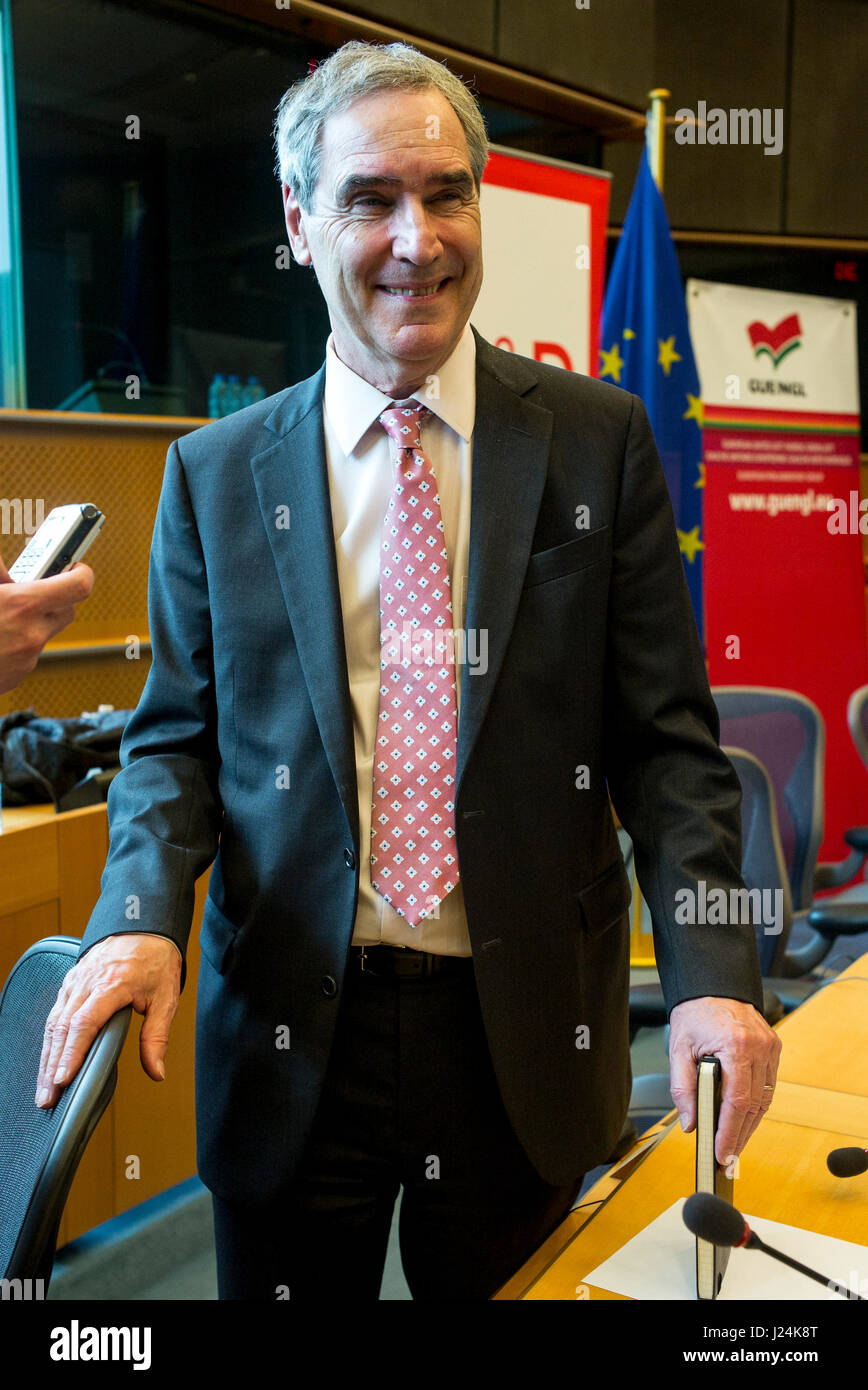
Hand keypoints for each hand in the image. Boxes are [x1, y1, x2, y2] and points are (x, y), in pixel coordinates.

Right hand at [0, 556, 94, 692]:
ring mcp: (26, 659)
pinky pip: (28, 653)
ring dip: (31, 621)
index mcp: (22, 606)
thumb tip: (8, 567)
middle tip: (33, 588)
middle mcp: (31, 635)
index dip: (81, 573)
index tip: (75, 567)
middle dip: (54, 597)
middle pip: (67, 610)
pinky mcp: (17, 676)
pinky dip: (17, 642)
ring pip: (44, 632)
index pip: (79, 587)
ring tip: (3, 616)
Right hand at [35, 934, 181, 1108]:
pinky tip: (48, 1061)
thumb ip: (156, 1037)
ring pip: (54, 1023)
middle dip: (52, 1067)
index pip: (84, 1024)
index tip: (62, 1080)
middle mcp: (87, 982)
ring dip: (46, 1058)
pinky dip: (49, 1040)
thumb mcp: (166, 998)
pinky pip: (55, 1013)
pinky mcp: (70, 982)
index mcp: (112, 984)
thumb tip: (156, 1071)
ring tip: (44, 1088)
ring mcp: (75, 981)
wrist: (144, 926)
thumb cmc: (156, 961)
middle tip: (47, 1098)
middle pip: (62, 1029)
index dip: (72, 1054)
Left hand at [668, 996, 781, 1166]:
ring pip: (765, 1098)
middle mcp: (759, 1047)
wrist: (712, 986)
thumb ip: (682, 1088)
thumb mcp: (679, 1049)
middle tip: (728, 1156)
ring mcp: (770, 1048)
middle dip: (741, 1135)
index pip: (737, 1101)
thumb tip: (690, 1123)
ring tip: (735, 1143)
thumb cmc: (695, 1015)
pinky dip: (756, 1104)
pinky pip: (768, 1084)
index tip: (722, 1152)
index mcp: (735, 1046)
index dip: (731, 1132)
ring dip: (750, 1124)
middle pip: (754, 1105)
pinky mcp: (774, 1048)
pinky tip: (744, 1118)